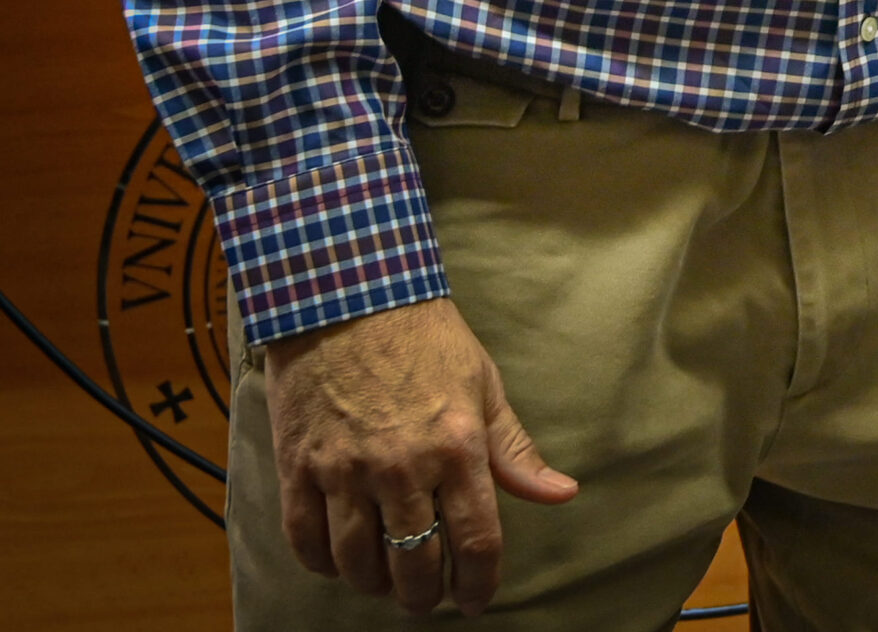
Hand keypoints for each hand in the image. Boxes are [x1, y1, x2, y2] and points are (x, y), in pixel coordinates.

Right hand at [264, 296, 576, 616]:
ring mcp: (346, 470)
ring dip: (376, 583)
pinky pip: (307, 542)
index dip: (479, 584)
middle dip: (425, 594)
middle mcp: (402, 467)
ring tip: (387, 579)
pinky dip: (324, 564)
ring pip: (359, 564)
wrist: (349, 294)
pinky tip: (340, 559)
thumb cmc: (424, 337)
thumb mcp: (483, 383)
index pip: (476, 541)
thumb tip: (562, 494)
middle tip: (428, 595)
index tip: (476, 600)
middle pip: (415, 565)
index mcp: (456, 445)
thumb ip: (515, 450)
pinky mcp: (299, 467)